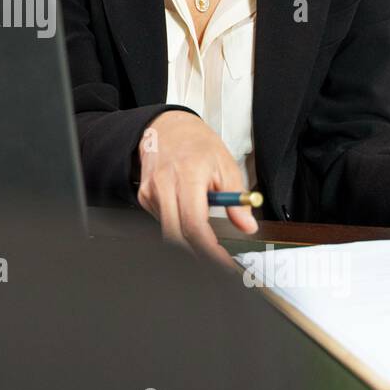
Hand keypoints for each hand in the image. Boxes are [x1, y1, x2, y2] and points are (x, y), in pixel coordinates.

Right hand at [137, 110, 257, 263]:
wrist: (166, 127)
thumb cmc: (196, 144)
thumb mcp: (226, 165)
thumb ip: (237, 198)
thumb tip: (246, 225)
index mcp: (188, 174)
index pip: (195, 224)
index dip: (209, 250)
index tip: (223, 262)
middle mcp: (164, 184)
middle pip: (175, 235)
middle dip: (197, 254)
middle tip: (216, 260)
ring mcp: (150, 191)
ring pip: (168, 230)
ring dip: (188, 237)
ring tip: (203, 224)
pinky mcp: (143, 197)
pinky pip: (161, 221)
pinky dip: (177, 224)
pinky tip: (185, 208)